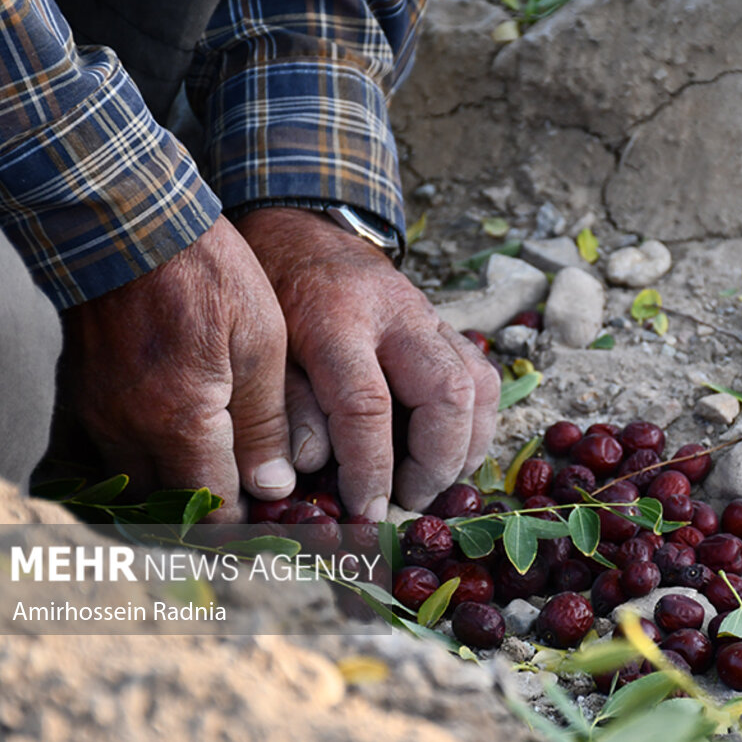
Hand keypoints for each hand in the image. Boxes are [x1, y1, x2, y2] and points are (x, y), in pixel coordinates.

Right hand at [61, 218, 295, 517]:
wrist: (130, 220)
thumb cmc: (208, 274)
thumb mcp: (261, 341)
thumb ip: (265, 421)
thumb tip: (272, 486)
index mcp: (179, 420)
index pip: (210, 504)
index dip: (242, 522)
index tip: (271, 518)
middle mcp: (127, 428)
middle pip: (167, 505)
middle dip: (207, 512)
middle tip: (246, 502)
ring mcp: (97, 413)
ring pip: (134, 483)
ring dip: (172, 489)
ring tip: (216, 475)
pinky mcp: (81, 394)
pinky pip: (110, 452)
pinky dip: (144, 460)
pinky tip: (177, 444)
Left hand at [235, 207, 499, 518]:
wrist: (300, 231)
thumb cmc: (271, 293)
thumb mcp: (260, 348)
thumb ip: (283, 409)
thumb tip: (311, 472)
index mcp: (336, 318)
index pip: (368, 404)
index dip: (372, 468)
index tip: (367, 511)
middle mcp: (395, 314)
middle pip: (448, 393)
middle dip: (437, 461)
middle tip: (409, 499)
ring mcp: (429, 316)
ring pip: (480, 384)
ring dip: (467, 446)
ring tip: (434, 483)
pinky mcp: (445, 324)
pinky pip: (481, 374)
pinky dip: (475, 422)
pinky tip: (449, 451)